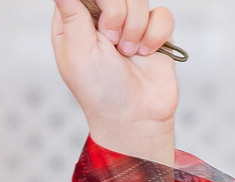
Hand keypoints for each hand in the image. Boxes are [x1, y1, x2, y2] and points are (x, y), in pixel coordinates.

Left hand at [50, 0, 178, 162]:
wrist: (135, 117)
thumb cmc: (100, 91)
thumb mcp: (78, 50)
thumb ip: (71, 12)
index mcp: (76, 17)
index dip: (99, 2)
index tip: (100, 27)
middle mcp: (103, 17)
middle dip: (117, 15)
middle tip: (112, 42)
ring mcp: (130, 24)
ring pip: (140, 0)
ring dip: (136, 29)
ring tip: (128, 54)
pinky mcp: (155, 34)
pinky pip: (163, 16)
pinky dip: (156, 35)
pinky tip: (146, 53)